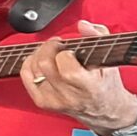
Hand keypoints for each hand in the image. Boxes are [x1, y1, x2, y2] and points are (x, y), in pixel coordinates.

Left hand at [21, 21, 136, 131]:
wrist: (105, 110)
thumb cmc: (106, 83)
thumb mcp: (110, 59)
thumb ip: (98, 37)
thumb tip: (82, 25)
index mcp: (89, 87)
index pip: (67, 68)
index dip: (65, 52)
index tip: (70, 48)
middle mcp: (69, 97)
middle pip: (44, 65)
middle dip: (49, 48)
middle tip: (58, 45)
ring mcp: (54, 100)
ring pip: (33, 69)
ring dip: (39, 54)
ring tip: (51, 52)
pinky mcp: (43, 102)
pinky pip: (26, 76)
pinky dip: (30, 63)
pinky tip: (40, 60)